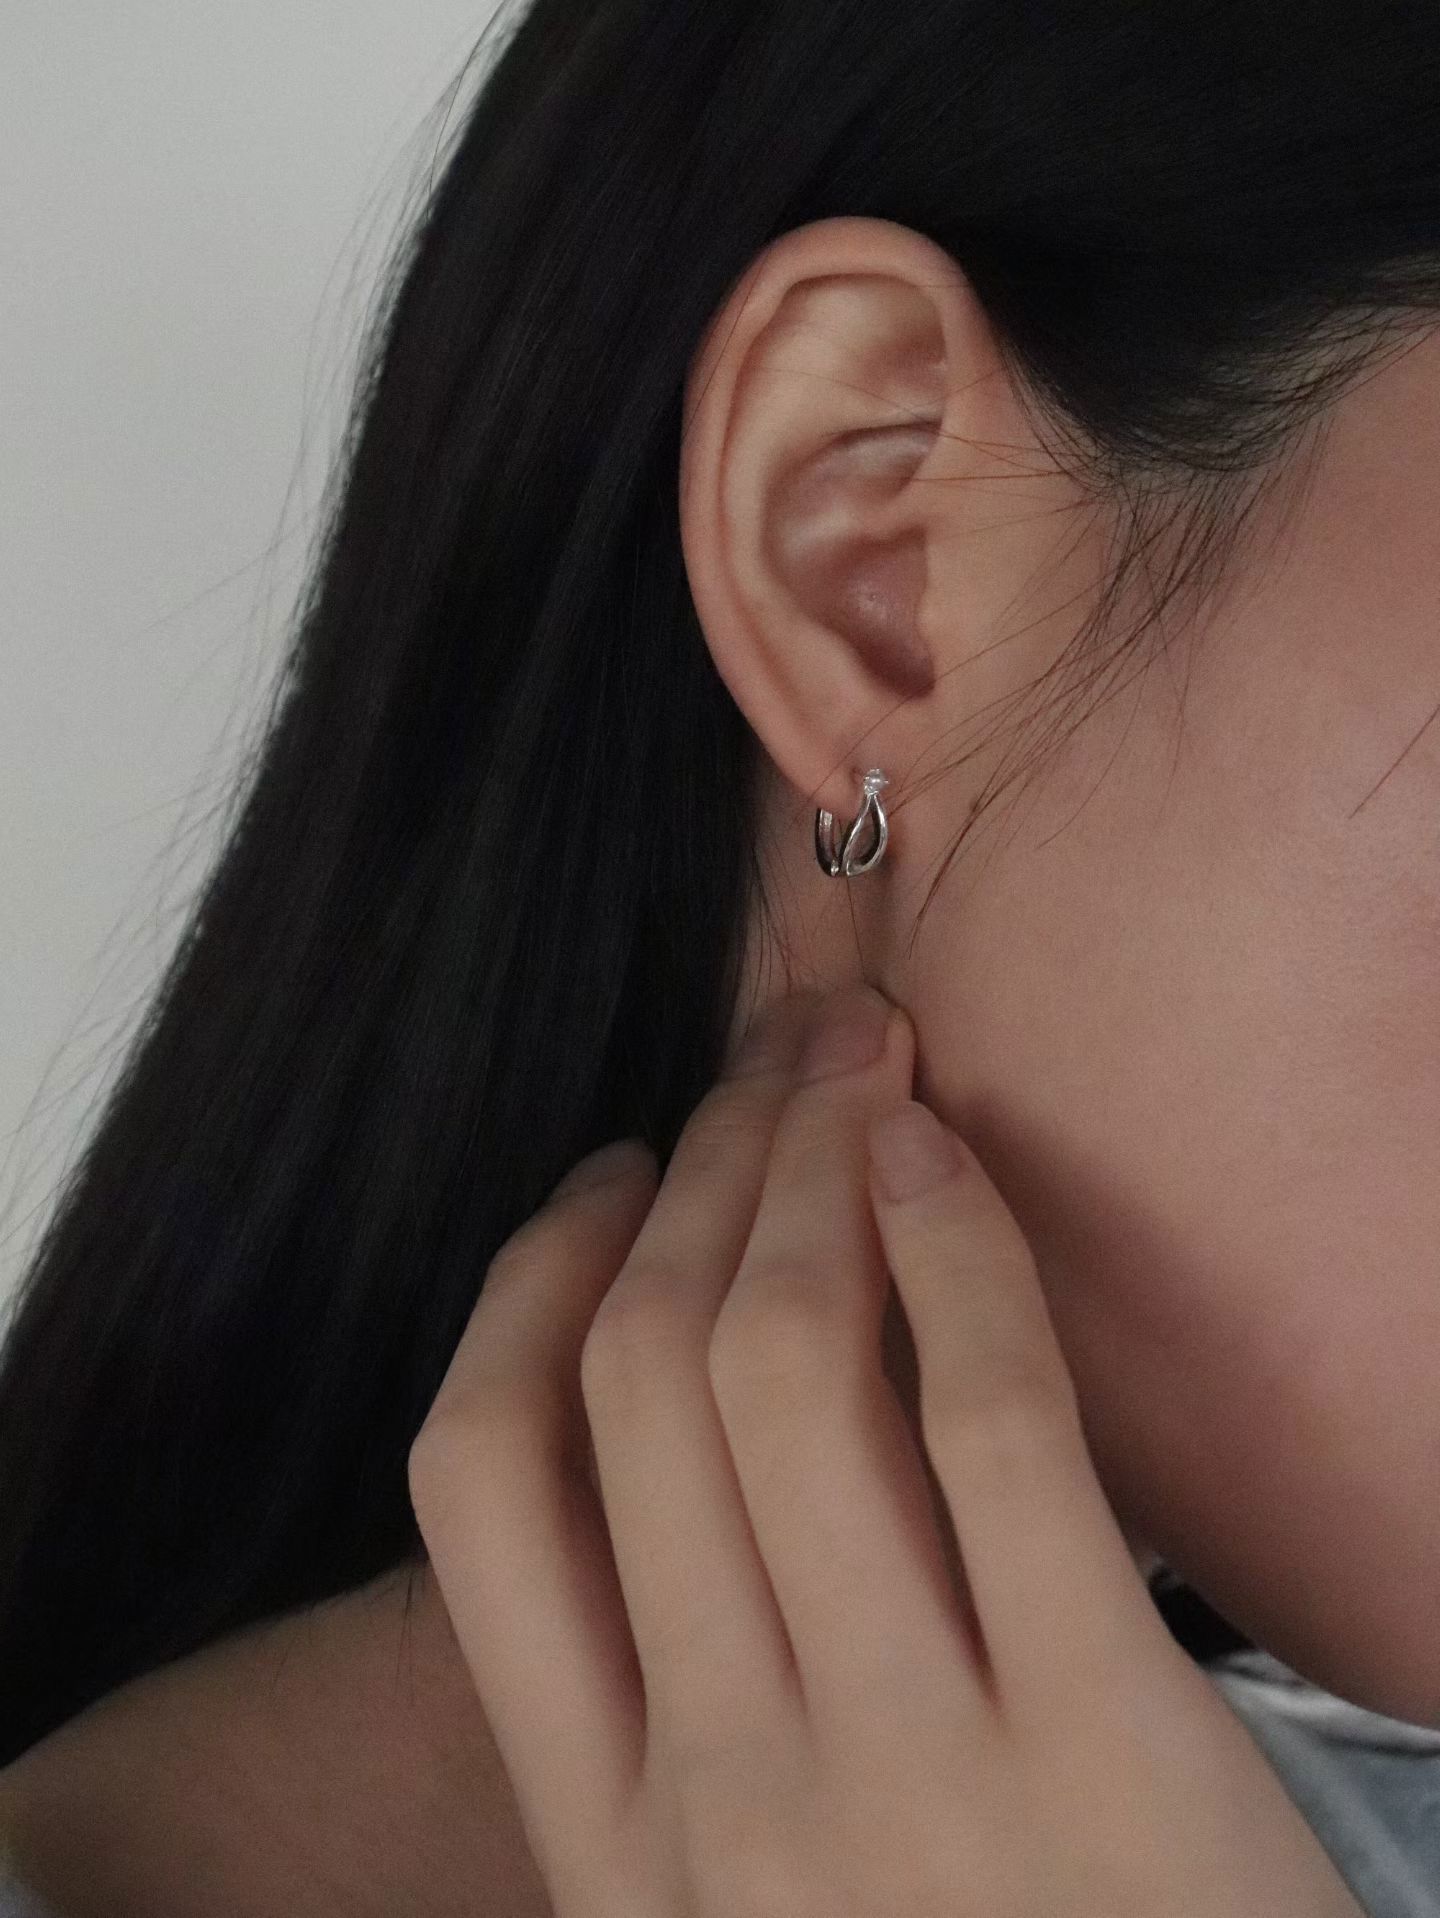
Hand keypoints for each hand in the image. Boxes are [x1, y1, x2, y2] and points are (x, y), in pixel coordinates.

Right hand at [409, 985, 1365, 1917]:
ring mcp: (900, 1773)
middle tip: (773, 1063)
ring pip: (783, 1363)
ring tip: (858, 1075)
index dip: (533, 1279)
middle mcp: (716, 1797)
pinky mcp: (1102, 1742)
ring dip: (812, 1165)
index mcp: (601, 1837)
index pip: (476, 1482)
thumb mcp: (746, 1887)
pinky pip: (985, 1417)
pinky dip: (954, 1246)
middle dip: (703, 1167)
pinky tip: (944, 1159)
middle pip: (643, 1374)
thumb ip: (675, 1689)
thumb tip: (651, 1377)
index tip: (617, 1180)